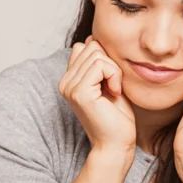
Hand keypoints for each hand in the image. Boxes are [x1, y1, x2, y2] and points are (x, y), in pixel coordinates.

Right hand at [58, 36, 135, 159]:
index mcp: (69, 79)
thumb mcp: (108, 82)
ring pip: (97, 54)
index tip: (110, 81)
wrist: (116, 143)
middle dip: (110, 63)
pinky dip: (115, 76)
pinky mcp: (79, 92)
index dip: (104, 58)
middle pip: (91, 46)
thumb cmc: (117, 116)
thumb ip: (98, 62)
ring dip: (114, 71)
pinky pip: (101, 65)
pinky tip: (114, 93)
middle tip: (114, 86)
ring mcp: (69, 87)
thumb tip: (93, 38)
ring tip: (114, 90)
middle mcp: (65, 82)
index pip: (85, 46)